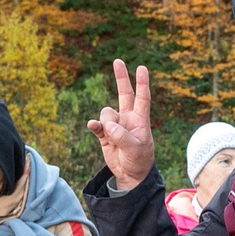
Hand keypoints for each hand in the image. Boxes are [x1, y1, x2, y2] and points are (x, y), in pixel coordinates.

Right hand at [87, 60, 156, 189]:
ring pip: (106, 113)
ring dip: (107, 123)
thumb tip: (108, 124)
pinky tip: (92, 126)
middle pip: (124, 94)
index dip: (142, 83)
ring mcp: (115, 125)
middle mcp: (128, 119)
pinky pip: (97, 125)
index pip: (142, 98)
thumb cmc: (139, 161)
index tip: (142, 68)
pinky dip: (94, 125)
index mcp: (140, 120)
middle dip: (121, 77)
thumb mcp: (135, 150)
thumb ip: (122, 136)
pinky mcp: (104, 134)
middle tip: (118, 61)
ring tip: (113, 138)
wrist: (130, 174)